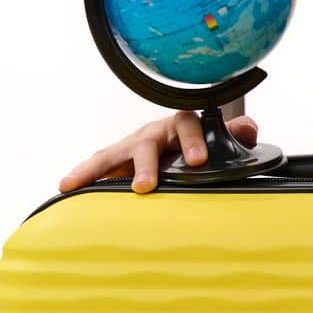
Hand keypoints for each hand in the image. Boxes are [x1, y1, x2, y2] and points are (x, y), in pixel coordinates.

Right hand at [58, 110, 259, 194]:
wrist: (187, 144)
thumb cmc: (204, 145)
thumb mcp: (222, 140)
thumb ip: (236, 135)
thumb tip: (247, 128)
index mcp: (181, 126)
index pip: (187, 124)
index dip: (192, 140)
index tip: (198, 161)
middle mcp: (153, 134)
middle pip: (145, 142)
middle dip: (144, 164)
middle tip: (145, 186)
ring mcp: (131, 146)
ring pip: (110, 153)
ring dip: (94, 169)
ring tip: (74, 184)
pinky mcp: (116, 161)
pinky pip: (97, 166)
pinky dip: (81, 176)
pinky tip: (65, 188)